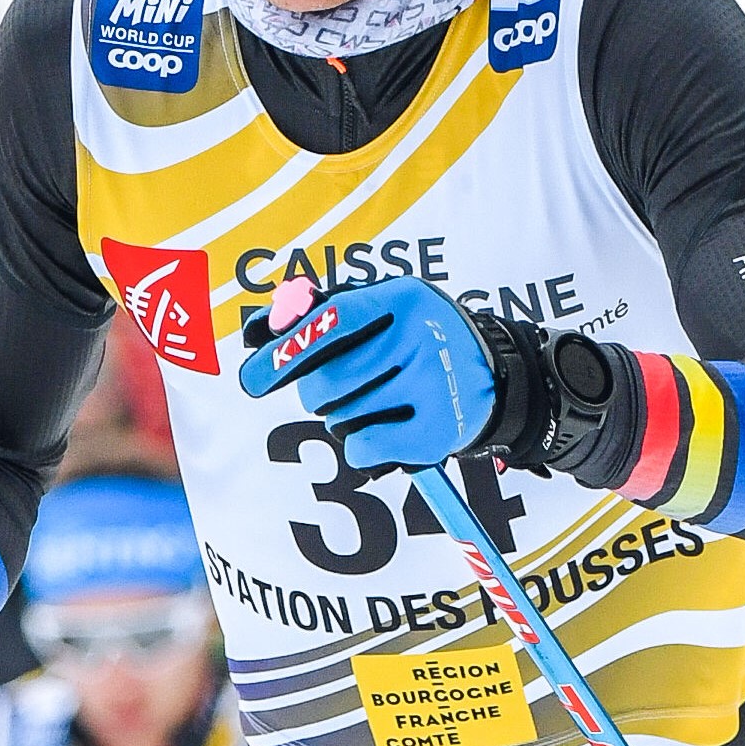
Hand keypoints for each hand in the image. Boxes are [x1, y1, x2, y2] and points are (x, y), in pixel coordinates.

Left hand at [235, 275, 493, 472]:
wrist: (493, 380)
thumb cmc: (416, 343)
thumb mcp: (384, 312)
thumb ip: (325, 314)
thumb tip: (258, 329)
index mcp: (404, 298)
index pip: (330, 323)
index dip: (285, 353)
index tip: (251, 381)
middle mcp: (422, 337)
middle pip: (327, 382)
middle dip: (318, 395)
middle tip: (335, 393)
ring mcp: (432, 385)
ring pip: (341, 418)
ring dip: (342, 419)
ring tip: (375, 406)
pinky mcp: (437, 431)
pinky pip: (362, 448)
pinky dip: (359, 447)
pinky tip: (382, 433)